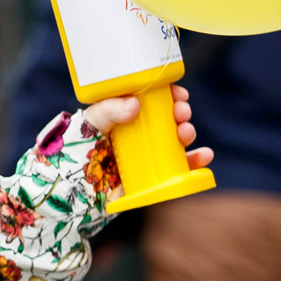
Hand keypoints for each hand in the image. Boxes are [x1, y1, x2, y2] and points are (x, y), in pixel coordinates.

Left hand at [83, 84, 212, 168]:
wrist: (76, 186)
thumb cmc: (77, 149)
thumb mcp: (90, 124)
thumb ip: (107, 111)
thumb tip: (135, 104)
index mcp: (125, 113)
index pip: (152, 98)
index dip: (169, 93)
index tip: (178, 93)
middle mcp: (138, 131)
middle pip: (167, 117)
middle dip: (180, 112)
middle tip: (181, 112)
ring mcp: (147, 151)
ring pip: (176, 139)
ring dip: (188, 132)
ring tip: (186, 133)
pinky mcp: (154, 172)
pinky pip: (180, 166)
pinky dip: (195, 161)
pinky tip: (204, 156)